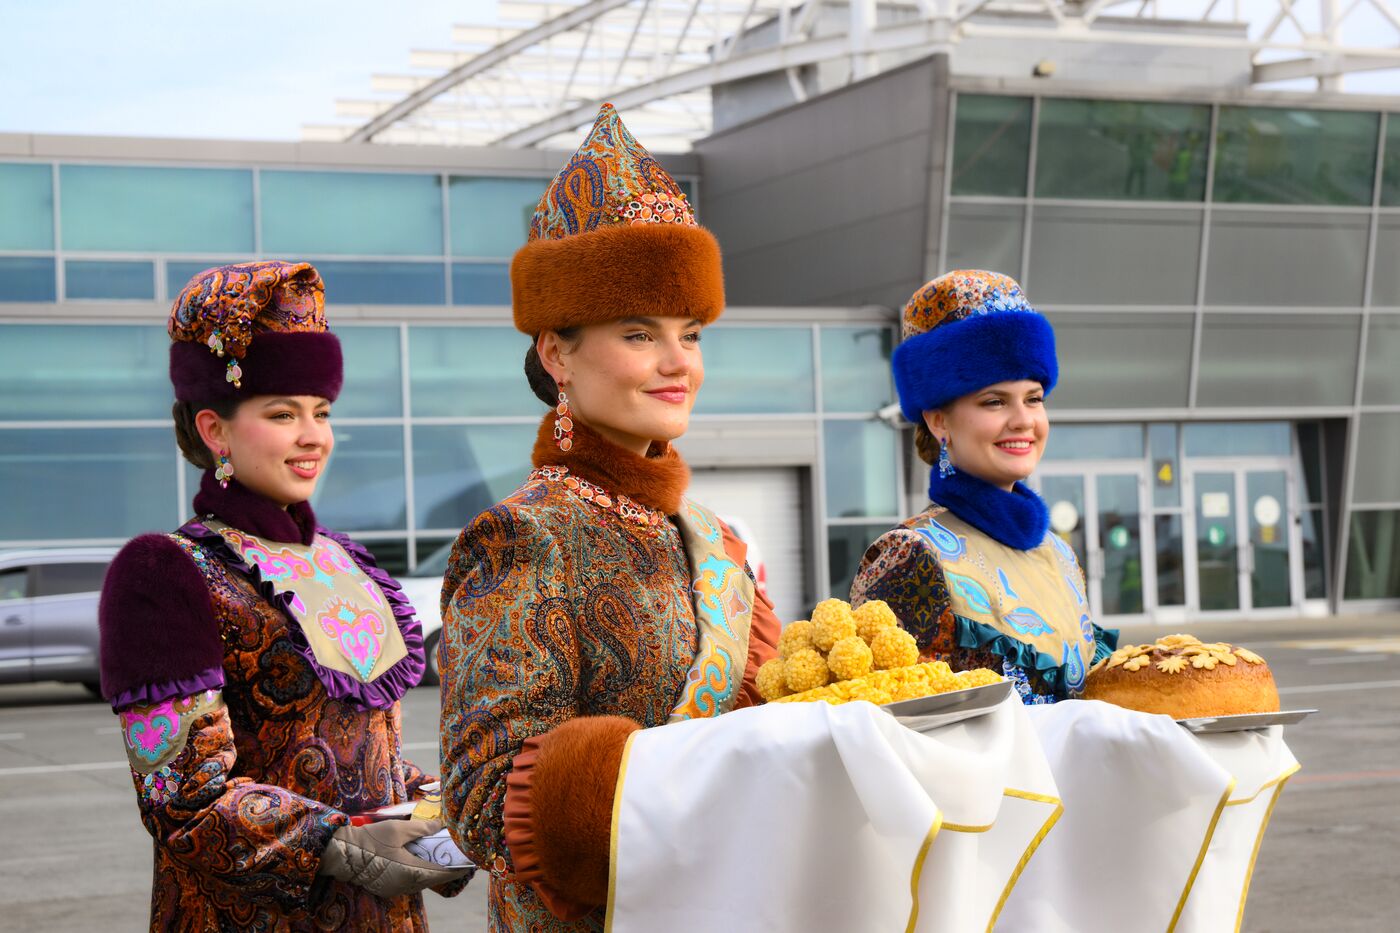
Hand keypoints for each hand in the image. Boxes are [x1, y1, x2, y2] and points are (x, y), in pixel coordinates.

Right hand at [320, 819, 471, 898]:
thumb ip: (423, 828)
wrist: (342, 853)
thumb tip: (443, 824)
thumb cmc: (371, 839)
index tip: (470, 863)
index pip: (442, 873)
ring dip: (432, 871)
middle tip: (457, 857)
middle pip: (433, 878)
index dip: (458, 868)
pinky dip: (419, 873)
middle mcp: (406, 885)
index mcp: (412, 872)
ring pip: (421, 882)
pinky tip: (420, 861)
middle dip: (446, 868)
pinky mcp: (387, 888)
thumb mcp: (400, 829)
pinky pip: (409, 883)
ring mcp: (395, 889)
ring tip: (441, 858)